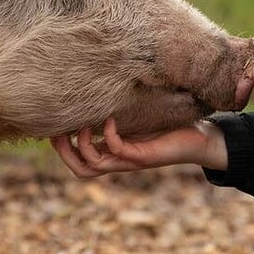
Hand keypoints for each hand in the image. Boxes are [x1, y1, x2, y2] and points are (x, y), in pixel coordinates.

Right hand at [49, 117, 227, 178]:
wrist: (202, 138)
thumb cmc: (171, 125)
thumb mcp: (139, 115)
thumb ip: (120, 107)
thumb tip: (101, 84)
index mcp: (114, 152)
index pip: (79, 159)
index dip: (61, 147)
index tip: (52, 126)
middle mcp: (119, 160)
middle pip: (79, 169)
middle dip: (63, 152)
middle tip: (55, 132)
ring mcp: (130, 160)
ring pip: (93, 166)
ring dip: (81, 146)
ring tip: (81, 125)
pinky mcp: (143, 157)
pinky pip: (117, 151)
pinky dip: (108, 136)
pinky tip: (110, 120)